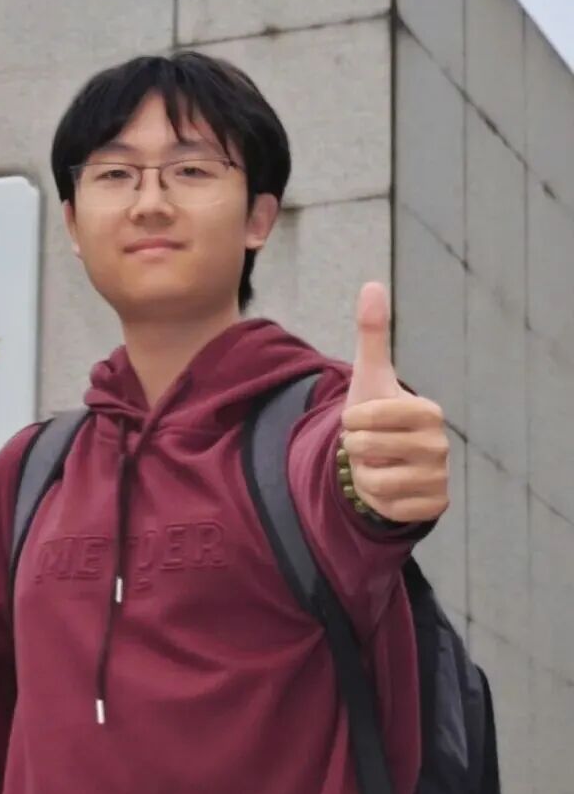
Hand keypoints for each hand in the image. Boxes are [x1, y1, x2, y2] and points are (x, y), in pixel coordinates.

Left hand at [341, 283, 449, 523]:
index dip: (352, 421)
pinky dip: (376, 501)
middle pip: (366, 449)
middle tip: (369, 446)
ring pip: (374, 482)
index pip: (366, 417)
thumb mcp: (369, 376)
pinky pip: (386, 508)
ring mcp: (440, 477)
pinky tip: (387, 489)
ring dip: (363, 476)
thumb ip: (371, 334)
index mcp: (427, 411)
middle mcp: (440, 445)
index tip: (362, 420)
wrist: (387, 461)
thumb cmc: (376, 416)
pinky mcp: (433, 506)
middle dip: (355, 449)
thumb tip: (372, 285)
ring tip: (377, 465)